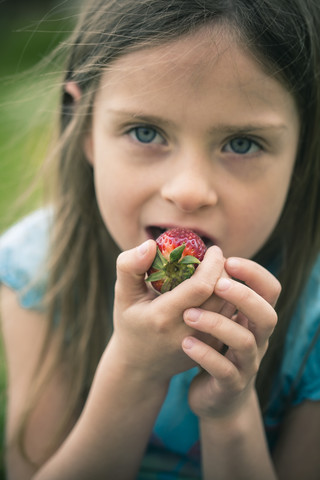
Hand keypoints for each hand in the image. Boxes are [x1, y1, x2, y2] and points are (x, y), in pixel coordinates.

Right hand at [111, 241, 228, 382]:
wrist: (140, 365)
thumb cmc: (131, 322)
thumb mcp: (123, 294)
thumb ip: (130, 266)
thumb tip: (151, 244)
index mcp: (163, 317)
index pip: (201, 286)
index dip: (213, 264)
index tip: (213, 249)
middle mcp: (186, 332)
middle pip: (221, 295)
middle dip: (223, 271)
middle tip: (216, 258)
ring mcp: (203, 343)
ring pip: (230, 307)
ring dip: (229, 285)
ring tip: (216, 272)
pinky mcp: (213, 347)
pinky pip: (231, 318)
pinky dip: (229, 299)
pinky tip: (217, 290)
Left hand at [181, 257, 280, 418]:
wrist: (214, 398)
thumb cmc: (213, 348)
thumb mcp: (220, 320)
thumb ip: (216, 295)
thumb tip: (199, 258)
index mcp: (253, 318)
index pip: (270, 290)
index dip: (255, 273)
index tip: (227, 260)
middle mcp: (257, 339)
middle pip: (267, 315)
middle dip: (244, 296)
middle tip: (215, 284)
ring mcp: (247, 363)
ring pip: (244, 342)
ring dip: (217, 324)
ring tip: (188, 314)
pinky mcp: (231, 385)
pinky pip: (224, 370)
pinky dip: (205, 354)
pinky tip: (186, 343)